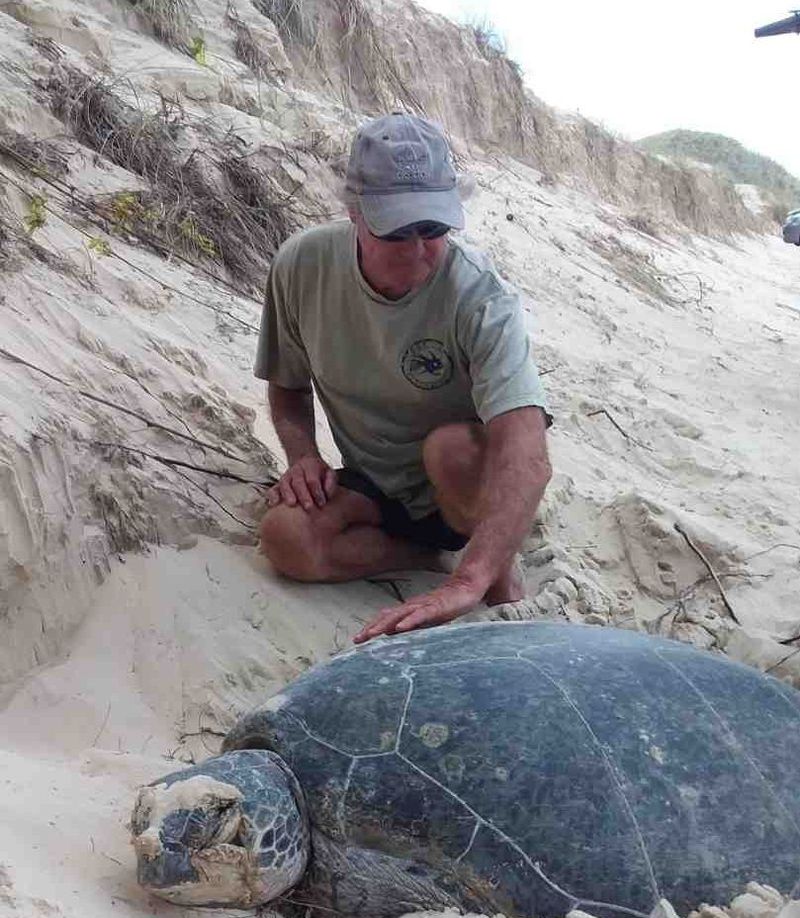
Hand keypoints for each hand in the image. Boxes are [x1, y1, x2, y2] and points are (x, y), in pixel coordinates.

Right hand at [267, 455, 336, 510]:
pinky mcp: (278, 484)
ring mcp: (286, 477)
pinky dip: (272, 496)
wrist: (305, 461)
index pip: (312, 479)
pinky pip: (273, 489)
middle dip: (303, 495)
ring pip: (284, 484)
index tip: (322, 503)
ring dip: (288, 494)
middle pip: (298, 482)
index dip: (317, 492)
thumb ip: (330, 482)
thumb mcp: (329, 472)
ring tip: (291, 504)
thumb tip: (328, 494)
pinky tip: (274, 503)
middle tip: (308, 507)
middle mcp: (296, 471)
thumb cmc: (317, 471)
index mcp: (309, 466)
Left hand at [353, 574, 485, 643]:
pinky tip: (399, 628)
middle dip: (372, 627)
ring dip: (384, 625)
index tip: (358, 639)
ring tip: (372, 634)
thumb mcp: (427, 618)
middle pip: (388, 616)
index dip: (372, 627)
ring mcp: (424, 605)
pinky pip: (421, 615)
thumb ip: (411, 624)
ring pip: (400, 616)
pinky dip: (409, 621)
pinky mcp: (437, 607)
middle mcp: (413, 606)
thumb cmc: (448, 603)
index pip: (386, 618)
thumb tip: (393, 632)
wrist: (468, 587)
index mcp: (410, 610)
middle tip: (358, 639)